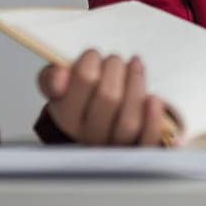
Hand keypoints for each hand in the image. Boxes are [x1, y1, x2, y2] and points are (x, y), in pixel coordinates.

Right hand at [38, 49, 174, 145]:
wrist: (100, 124)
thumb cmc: (82, 100)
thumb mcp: (61, 86)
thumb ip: (52, 78)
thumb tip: (60, 76)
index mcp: (65, 117)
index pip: (83, 81)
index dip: (91, 61)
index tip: (93, 56)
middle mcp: (88, 136)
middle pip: (109, 98)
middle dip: (115, 68)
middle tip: (114, 61)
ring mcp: (114, 146)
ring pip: (128, 121)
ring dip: (136, 84)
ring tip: (134, 67)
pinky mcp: (138, 150)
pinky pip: (147, 141)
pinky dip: (153, 119)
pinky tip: (153, 99)